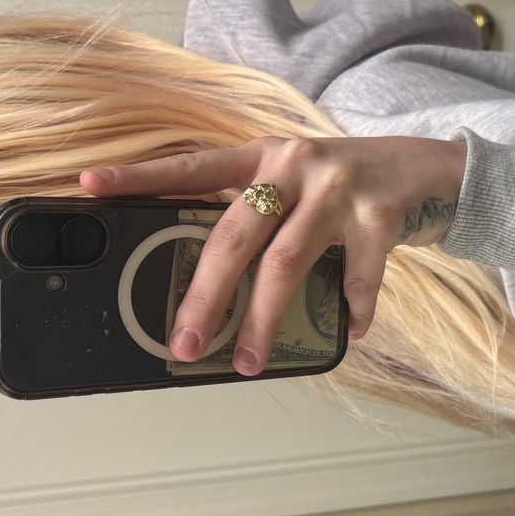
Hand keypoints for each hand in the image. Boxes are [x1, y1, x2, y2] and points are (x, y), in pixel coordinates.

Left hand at [81, 135, 466, 373]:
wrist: (423, 165)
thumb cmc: (344, 182)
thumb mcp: (293, 181)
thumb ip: (253, 210)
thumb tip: (206, 279)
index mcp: (261, 155)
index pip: (191, 165)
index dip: (140, 177)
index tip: (90, 186)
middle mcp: (294, 165)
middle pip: (234, 236)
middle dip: (205, 297)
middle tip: (184, 343)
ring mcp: (337, 189)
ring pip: (285, 264)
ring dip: (264, 320)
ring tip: (248, 360)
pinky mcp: (379, 214)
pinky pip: (357, 276)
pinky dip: (352, 309)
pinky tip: (348, 331)